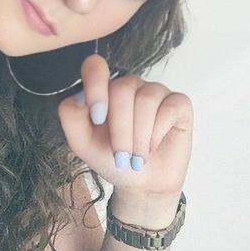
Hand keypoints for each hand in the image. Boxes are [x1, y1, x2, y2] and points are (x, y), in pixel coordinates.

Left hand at [57, 53, 192, 197]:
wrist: (141, 183)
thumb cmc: (111, 159)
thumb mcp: (81, 142)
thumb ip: (71, 116)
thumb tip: (79, 96)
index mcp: (103, 89)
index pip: (95, 66)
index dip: (96, 87)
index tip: (98, 118)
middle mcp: (129, 85)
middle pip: (122, 89)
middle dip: (120, 130)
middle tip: (121, 156)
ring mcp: (155, 91)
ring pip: (146, 99)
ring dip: (139, 136)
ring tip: (137, 157)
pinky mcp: (178, 103)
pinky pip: (169, 108)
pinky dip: (158, 133)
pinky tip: (153, 147)